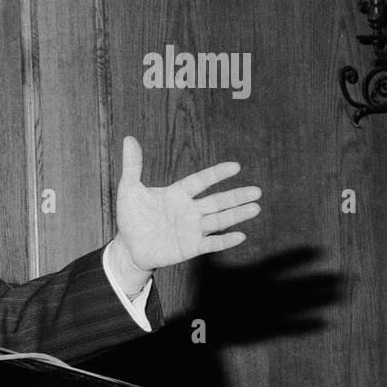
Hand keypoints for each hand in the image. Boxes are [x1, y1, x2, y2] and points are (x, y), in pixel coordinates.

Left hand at [114, 136, 260, 274]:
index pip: (200, 181)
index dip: (216, 174)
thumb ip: (132, 166)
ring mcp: (192, 229)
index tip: (235, 166)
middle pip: (217, 202)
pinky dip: (225, 240)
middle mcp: (189, 210)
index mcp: (178, 194)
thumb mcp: (129, 190)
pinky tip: (240, 235)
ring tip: (256, 207)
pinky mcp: (191, 248)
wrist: (129, 247)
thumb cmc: (131, 217)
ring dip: (237, 214)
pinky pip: (211, 243)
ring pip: (219, 220)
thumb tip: (128, 139)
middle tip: (257, 191)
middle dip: (236, 196)